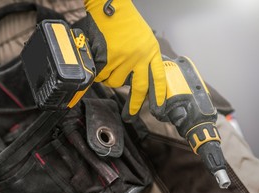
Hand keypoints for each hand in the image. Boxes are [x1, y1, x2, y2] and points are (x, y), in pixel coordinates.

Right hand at [82, 0, 166, 120]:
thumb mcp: (142, 38)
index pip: (158, 78)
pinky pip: (103, 74)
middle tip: (130, 115)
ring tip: (107, 64)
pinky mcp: (110, 57)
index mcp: (151, 52)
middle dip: (134, 105)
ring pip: (115, 81)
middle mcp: (141, 57)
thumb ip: (142, 57)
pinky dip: (99, 71)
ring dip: (109, 78)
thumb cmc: (125, 21)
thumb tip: (134, 77)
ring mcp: (126, 58)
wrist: (112, 7)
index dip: (158, 95)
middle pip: (139, 88)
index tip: (159, 109)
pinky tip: (100, 59)